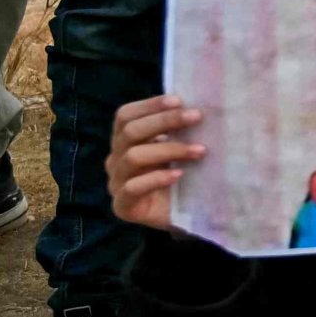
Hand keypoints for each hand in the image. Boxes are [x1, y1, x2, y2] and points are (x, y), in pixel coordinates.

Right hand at [106, 94, 204, 233]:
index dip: (149, 105)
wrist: (186, 215)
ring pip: (133, 157)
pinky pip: (132, 188)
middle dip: (165, 121)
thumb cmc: (184, 176)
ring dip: (169, 149)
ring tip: (200, 150)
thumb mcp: (180, 148)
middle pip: (130, 132)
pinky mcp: (122, 207)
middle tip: (196, 117)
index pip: (125, 116)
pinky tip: (179, 175)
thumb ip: (179, 129)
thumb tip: (195, 103)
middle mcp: (116, 159)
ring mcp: (116, 183)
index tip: (179, 100)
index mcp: (124, 141)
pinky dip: (156, 178)